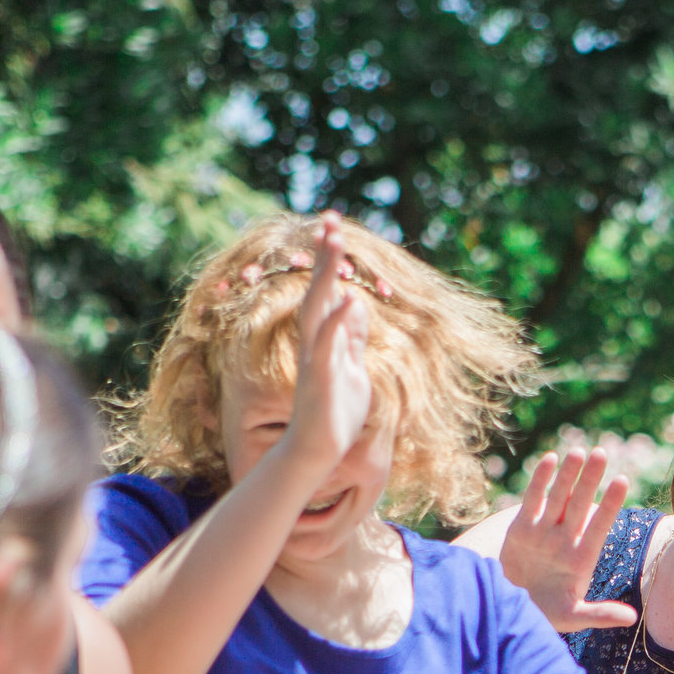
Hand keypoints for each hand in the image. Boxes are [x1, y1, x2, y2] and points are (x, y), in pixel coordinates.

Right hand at [285, 213, 373, 469]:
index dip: (330, 261)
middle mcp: (315, 345)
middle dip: (325, 256)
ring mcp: (316, 361)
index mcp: (324, 341)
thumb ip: (354, 338)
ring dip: (325, 276)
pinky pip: (329, 347)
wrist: (318, 453)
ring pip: (318, 311)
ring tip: (335, 243)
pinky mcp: (321, 381)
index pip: (326, 291)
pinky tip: (349, 299)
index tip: (334, 227)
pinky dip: (338, 323)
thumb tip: (358, 304)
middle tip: (332, 219)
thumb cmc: (335, 416)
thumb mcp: (353, 369)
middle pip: (318, 291)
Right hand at [501, 449, 638, 631]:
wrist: (510, 610)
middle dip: (590, 480)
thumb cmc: (545, 615)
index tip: (622, 481)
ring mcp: (544, 532)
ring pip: (559, 498)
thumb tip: (631, 618)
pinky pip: (533, 500)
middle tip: (601, 454)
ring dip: (569, 476)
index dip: (609, 505)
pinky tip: (551, 459)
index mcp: (581, 559)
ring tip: (579, 451)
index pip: (599, 526)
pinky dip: (540, 480)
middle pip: (580, 504)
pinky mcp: (522, 529)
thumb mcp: (572, 617)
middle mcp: (564, 540)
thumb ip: (599, 615)